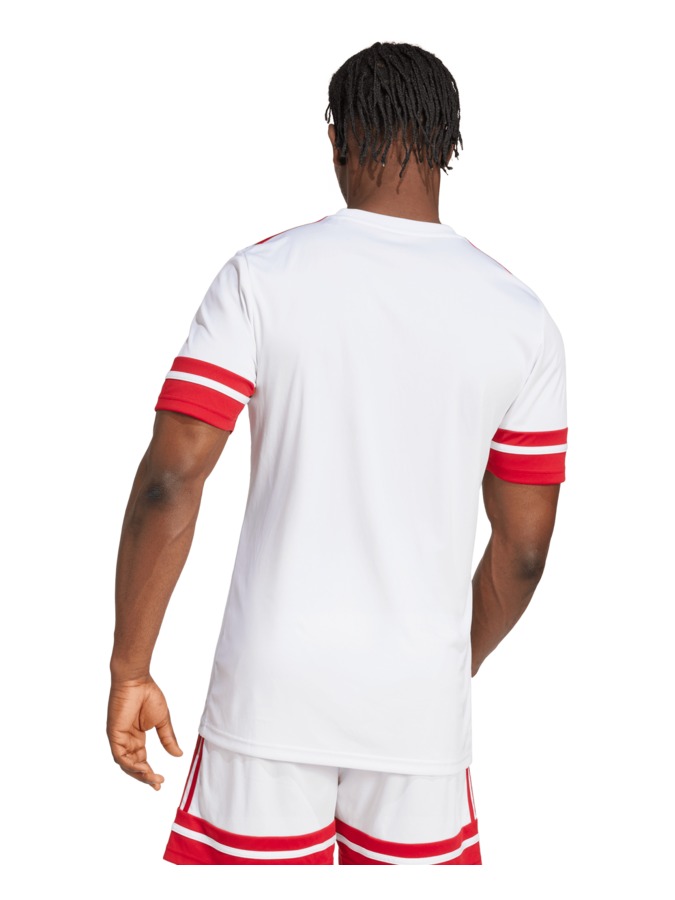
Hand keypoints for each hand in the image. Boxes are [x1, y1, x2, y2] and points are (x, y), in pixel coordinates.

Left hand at [107, 674, 182, 789]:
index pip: (141, 760)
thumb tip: (179, 755)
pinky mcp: (114, 735)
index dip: (149, 773)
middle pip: (133, 765)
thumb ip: (168, 738)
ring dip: (139, 773)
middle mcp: (127, 740)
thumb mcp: (162, 721)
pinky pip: (120, 755)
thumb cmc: (149, 695)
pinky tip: (143, 768)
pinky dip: (131, 764)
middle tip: (158, 784)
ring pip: (126, 764)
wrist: (137, 681)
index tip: (160, 783)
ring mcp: (119, 738)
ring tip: (153, 778)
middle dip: (145, 777)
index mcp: (136, 737)